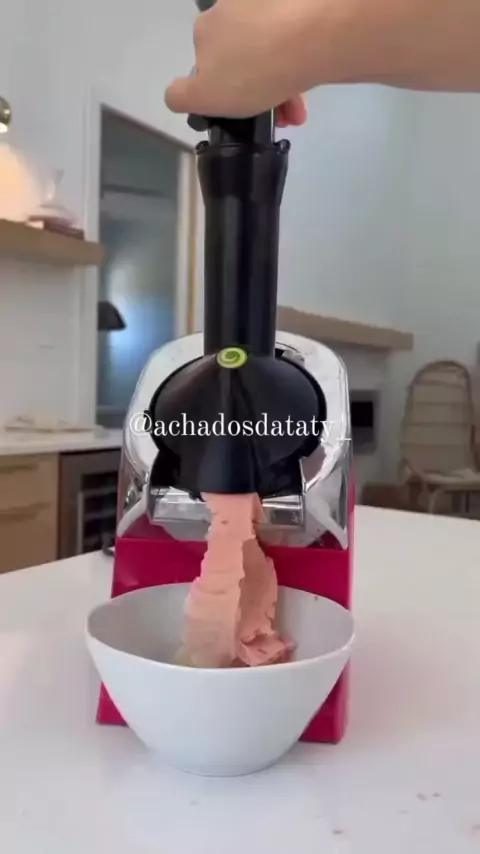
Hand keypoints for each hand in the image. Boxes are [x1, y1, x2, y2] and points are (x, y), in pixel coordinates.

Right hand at [165, 0, 318, 123]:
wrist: (311, 37)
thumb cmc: (252, 71)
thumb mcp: (203, 95)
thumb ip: (182, 95)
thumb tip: (177, 93)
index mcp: (206, 28)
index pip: (205, 62)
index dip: (218, 88)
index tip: (237, 107)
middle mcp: (231, 8)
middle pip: (240, 57)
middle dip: (254, 89)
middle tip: (276, 115)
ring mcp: (264, 5)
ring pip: (269, 51)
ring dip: (279, 84)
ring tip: (296, 110)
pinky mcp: (295, 7)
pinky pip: (292, 42)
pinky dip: (296, 65)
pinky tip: (306, 86)